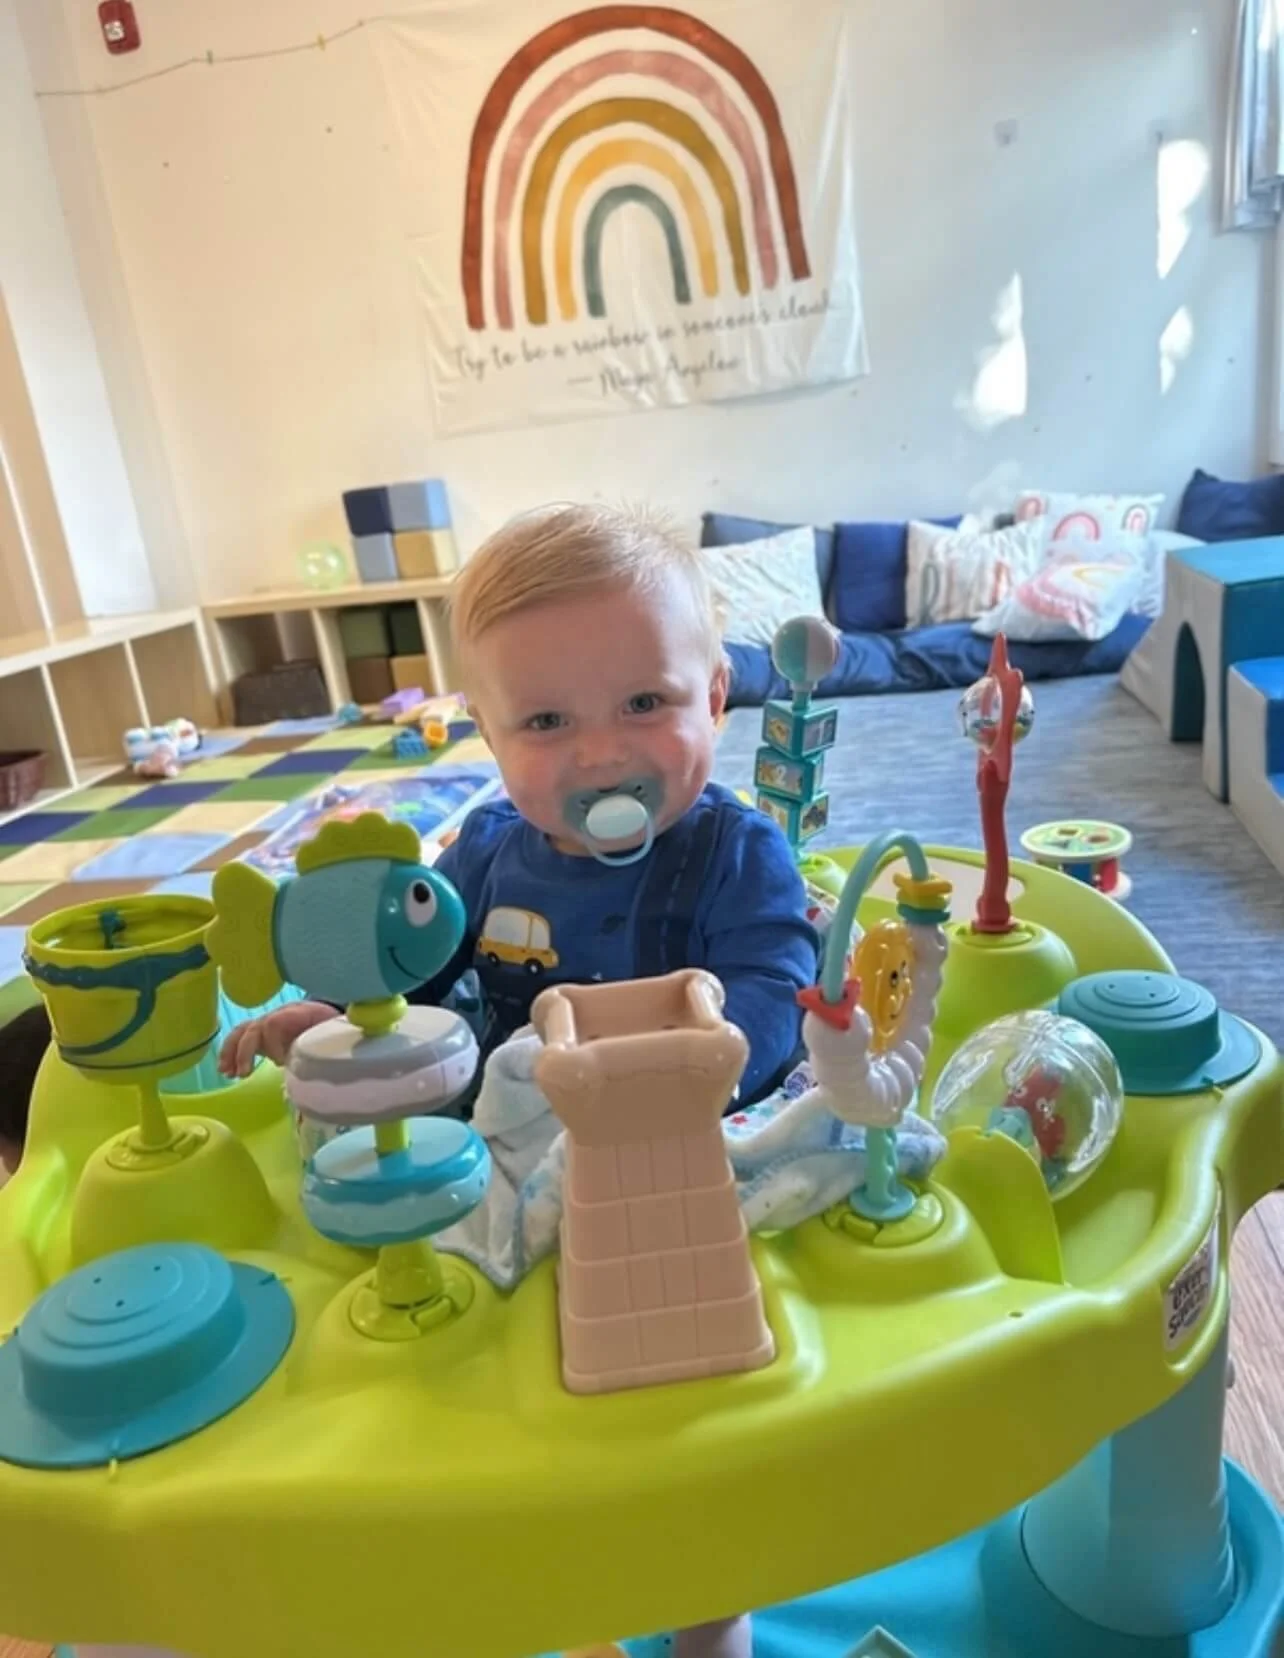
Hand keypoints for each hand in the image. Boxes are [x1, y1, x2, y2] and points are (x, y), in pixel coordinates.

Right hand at [217, 1000, 334, 1076]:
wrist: (325, 1017)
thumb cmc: (329, 1025)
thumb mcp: (331, 1030)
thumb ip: (322, 1042)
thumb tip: (315, 1064)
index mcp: (296, 1013)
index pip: (274, 1022)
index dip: (272, 1043)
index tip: (278, 1063)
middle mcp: (276, 1016)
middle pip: (253, 1028)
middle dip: (244, 1051)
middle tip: (243, 1074)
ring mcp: (266, 1024)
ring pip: (241, 1032)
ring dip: (230, 1052)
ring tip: (227, 1073)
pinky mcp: (260, 1036)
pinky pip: (239, 1040)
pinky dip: (230, 1055)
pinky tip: (227, 1071)